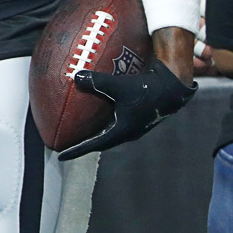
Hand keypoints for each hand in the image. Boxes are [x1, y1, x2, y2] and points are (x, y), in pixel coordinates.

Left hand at [59, 58, 196, 160]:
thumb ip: (97, 81)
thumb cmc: (146, 89)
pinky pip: (114, 119)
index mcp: (122, 131)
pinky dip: (101, 117)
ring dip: (93, 131)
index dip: (77, 150)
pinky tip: (94, 106)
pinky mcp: (136, 115)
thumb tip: (76, 76)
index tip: (60, 155)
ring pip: (107, 131)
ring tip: (76, 127)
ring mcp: (133, 124)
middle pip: (100, 141)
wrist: (171, 88)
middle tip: (65, 142)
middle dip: (83, 143)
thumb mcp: (119, 85)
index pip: (94, 145)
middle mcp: (127, 132)